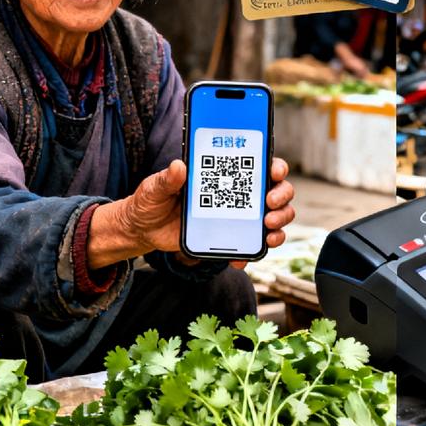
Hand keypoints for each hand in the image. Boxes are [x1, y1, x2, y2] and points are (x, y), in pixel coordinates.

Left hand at [90, 158, 295, 269]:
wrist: (144, 229)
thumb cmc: (152, 200)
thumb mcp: (155, 187)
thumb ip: (167, 178)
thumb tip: (178, 166)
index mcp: (223, 173)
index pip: (259, 165)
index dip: (275, 166)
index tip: (274, 172)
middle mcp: (236, 193)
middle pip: (275, 191)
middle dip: (281, 197)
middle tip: (270, 204)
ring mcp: (237, 216)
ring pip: (273, 217)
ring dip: (279, 224)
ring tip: (268, 231)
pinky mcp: (230, 238)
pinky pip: (251, 245)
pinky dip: (252, 253)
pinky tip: (241, 260)